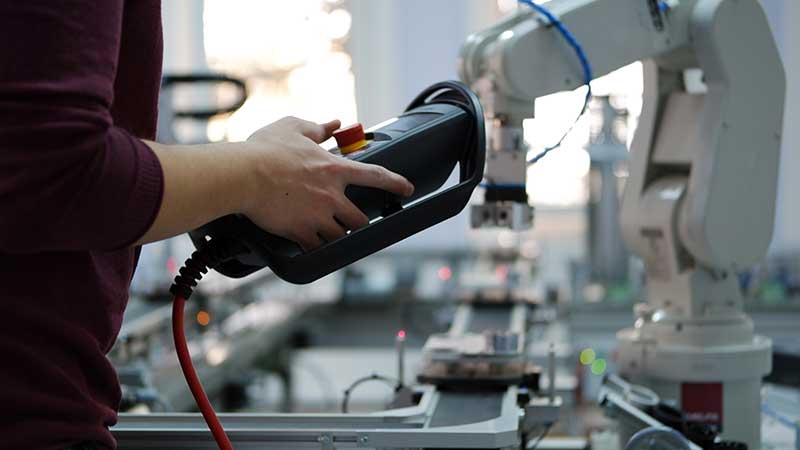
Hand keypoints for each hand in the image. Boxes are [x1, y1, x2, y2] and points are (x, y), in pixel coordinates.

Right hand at [241, 116, 413, 250]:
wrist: (242, 175)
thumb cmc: (264, 150)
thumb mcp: (293, 127)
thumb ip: (318, 127)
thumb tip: (333, 123)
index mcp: (334, 169)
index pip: (377, 176)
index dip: (396, 183)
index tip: (407, 189)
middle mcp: (331, 196)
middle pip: (359, 219)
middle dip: (355, 221)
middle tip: (346, 219)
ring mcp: (318, 217)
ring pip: (340, 236)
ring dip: (335, 234)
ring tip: (323, 229)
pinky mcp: (301, 233)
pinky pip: (316, 247)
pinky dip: (313, 245)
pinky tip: (305, 240)